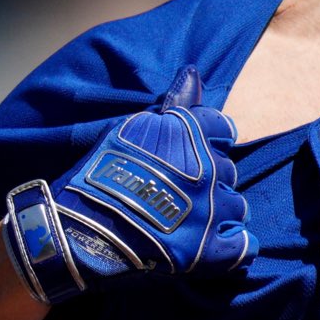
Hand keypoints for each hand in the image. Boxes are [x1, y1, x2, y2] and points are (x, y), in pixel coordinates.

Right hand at [3, 66, 256, 303]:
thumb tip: (194, 71)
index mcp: (188, 132)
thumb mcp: (131, 129)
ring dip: (218, 214)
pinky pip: (243, 245)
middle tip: (176, 196)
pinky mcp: (209, 249)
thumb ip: (172, 105)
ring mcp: (211, 209)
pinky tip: (213, 247)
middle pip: (228, 170)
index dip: (209, 144)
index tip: (189, 159)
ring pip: (236, 206)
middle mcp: (206, 167)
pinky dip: (232, 247)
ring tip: (186, 224)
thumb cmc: (98, 176)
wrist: (77, 229)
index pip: (223, 129)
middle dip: (208, 182)